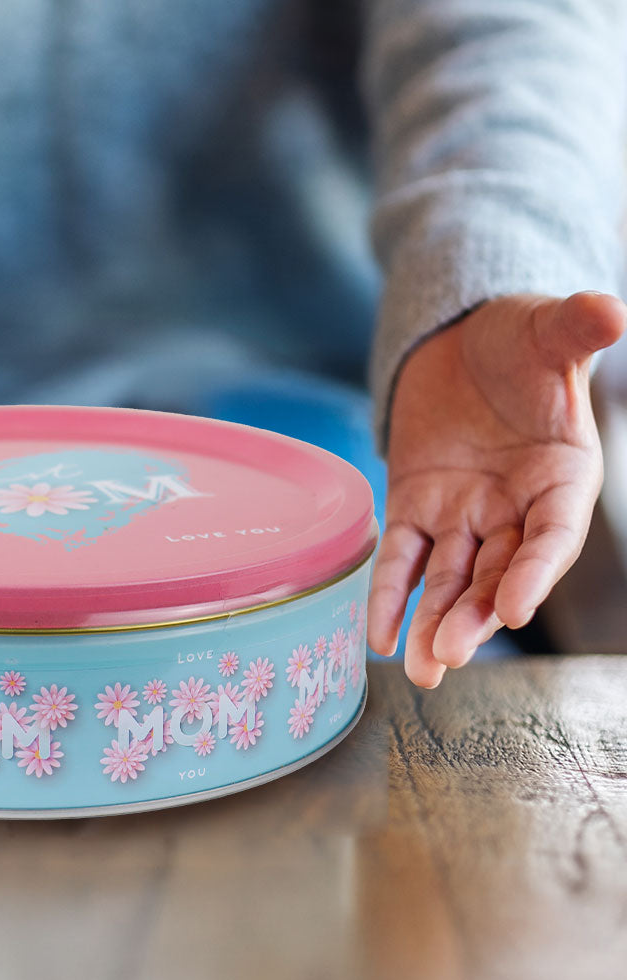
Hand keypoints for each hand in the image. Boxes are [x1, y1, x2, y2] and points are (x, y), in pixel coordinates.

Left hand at [368, 290, 625, 686]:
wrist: (462, 343)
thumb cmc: (518, 341)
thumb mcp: (547, 330)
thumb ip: (574, 330)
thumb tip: (607, 310)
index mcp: (562, 479)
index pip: (552, 535)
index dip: (535, 572)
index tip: (512, 608)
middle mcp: (515, 509)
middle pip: (497, 572)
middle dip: (474, 614)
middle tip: (449, 655)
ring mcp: (464, 515)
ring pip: (449, 578)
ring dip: (434, 622)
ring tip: (419, 668)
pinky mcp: (416, 510)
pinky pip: (401, 560)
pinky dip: (390, 595)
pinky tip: (377, 637)